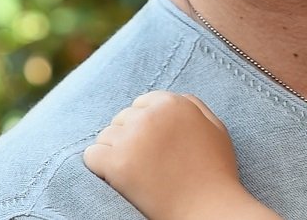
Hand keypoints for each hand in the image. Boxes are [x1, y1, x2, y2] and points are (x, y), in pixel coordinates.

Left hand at [84, 91, 279, 219]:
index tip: (153, 146)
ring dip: (115, 152)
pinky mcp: (116, 163)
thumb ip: (193, 106)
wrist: (207, 209)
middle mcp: (150, 115)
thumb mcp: (214, 127)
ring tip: (135, 171)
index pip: (141, 103)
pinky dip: (99, 167)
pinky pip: (92, 155)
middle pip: (122, 119)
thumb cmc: (214, 172)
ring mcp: (132, 139)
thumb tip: (172, 98)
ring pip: (105, 136)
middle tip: (145, 162)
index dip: (146, 126)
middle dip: (130, 137)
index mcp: (173, 103)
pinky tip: (117, 178)